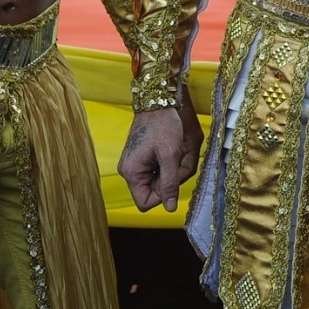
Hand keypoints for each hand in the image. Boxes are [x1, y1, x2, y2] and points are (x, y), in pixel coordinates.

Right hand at [119, 86, 198, 212]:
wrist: (158, 100)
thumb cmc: (163, 124)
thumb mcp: (170, 155)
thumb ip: (170, 183)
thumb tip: (170, 208)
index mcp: (131, 173)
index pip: (145, 203)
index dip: (164, 195)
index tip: (173, 176)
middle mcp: (129, 171)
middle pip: (154, 191)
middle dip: (171, 179)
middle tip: (179, 159)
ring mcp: (135, 164)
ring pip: (158, 180)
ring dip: (172, 170)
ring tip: (177, 151)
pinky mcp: (141, 158)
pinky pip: (158, 170)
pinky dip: (168, 163)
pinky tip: (172, 150)